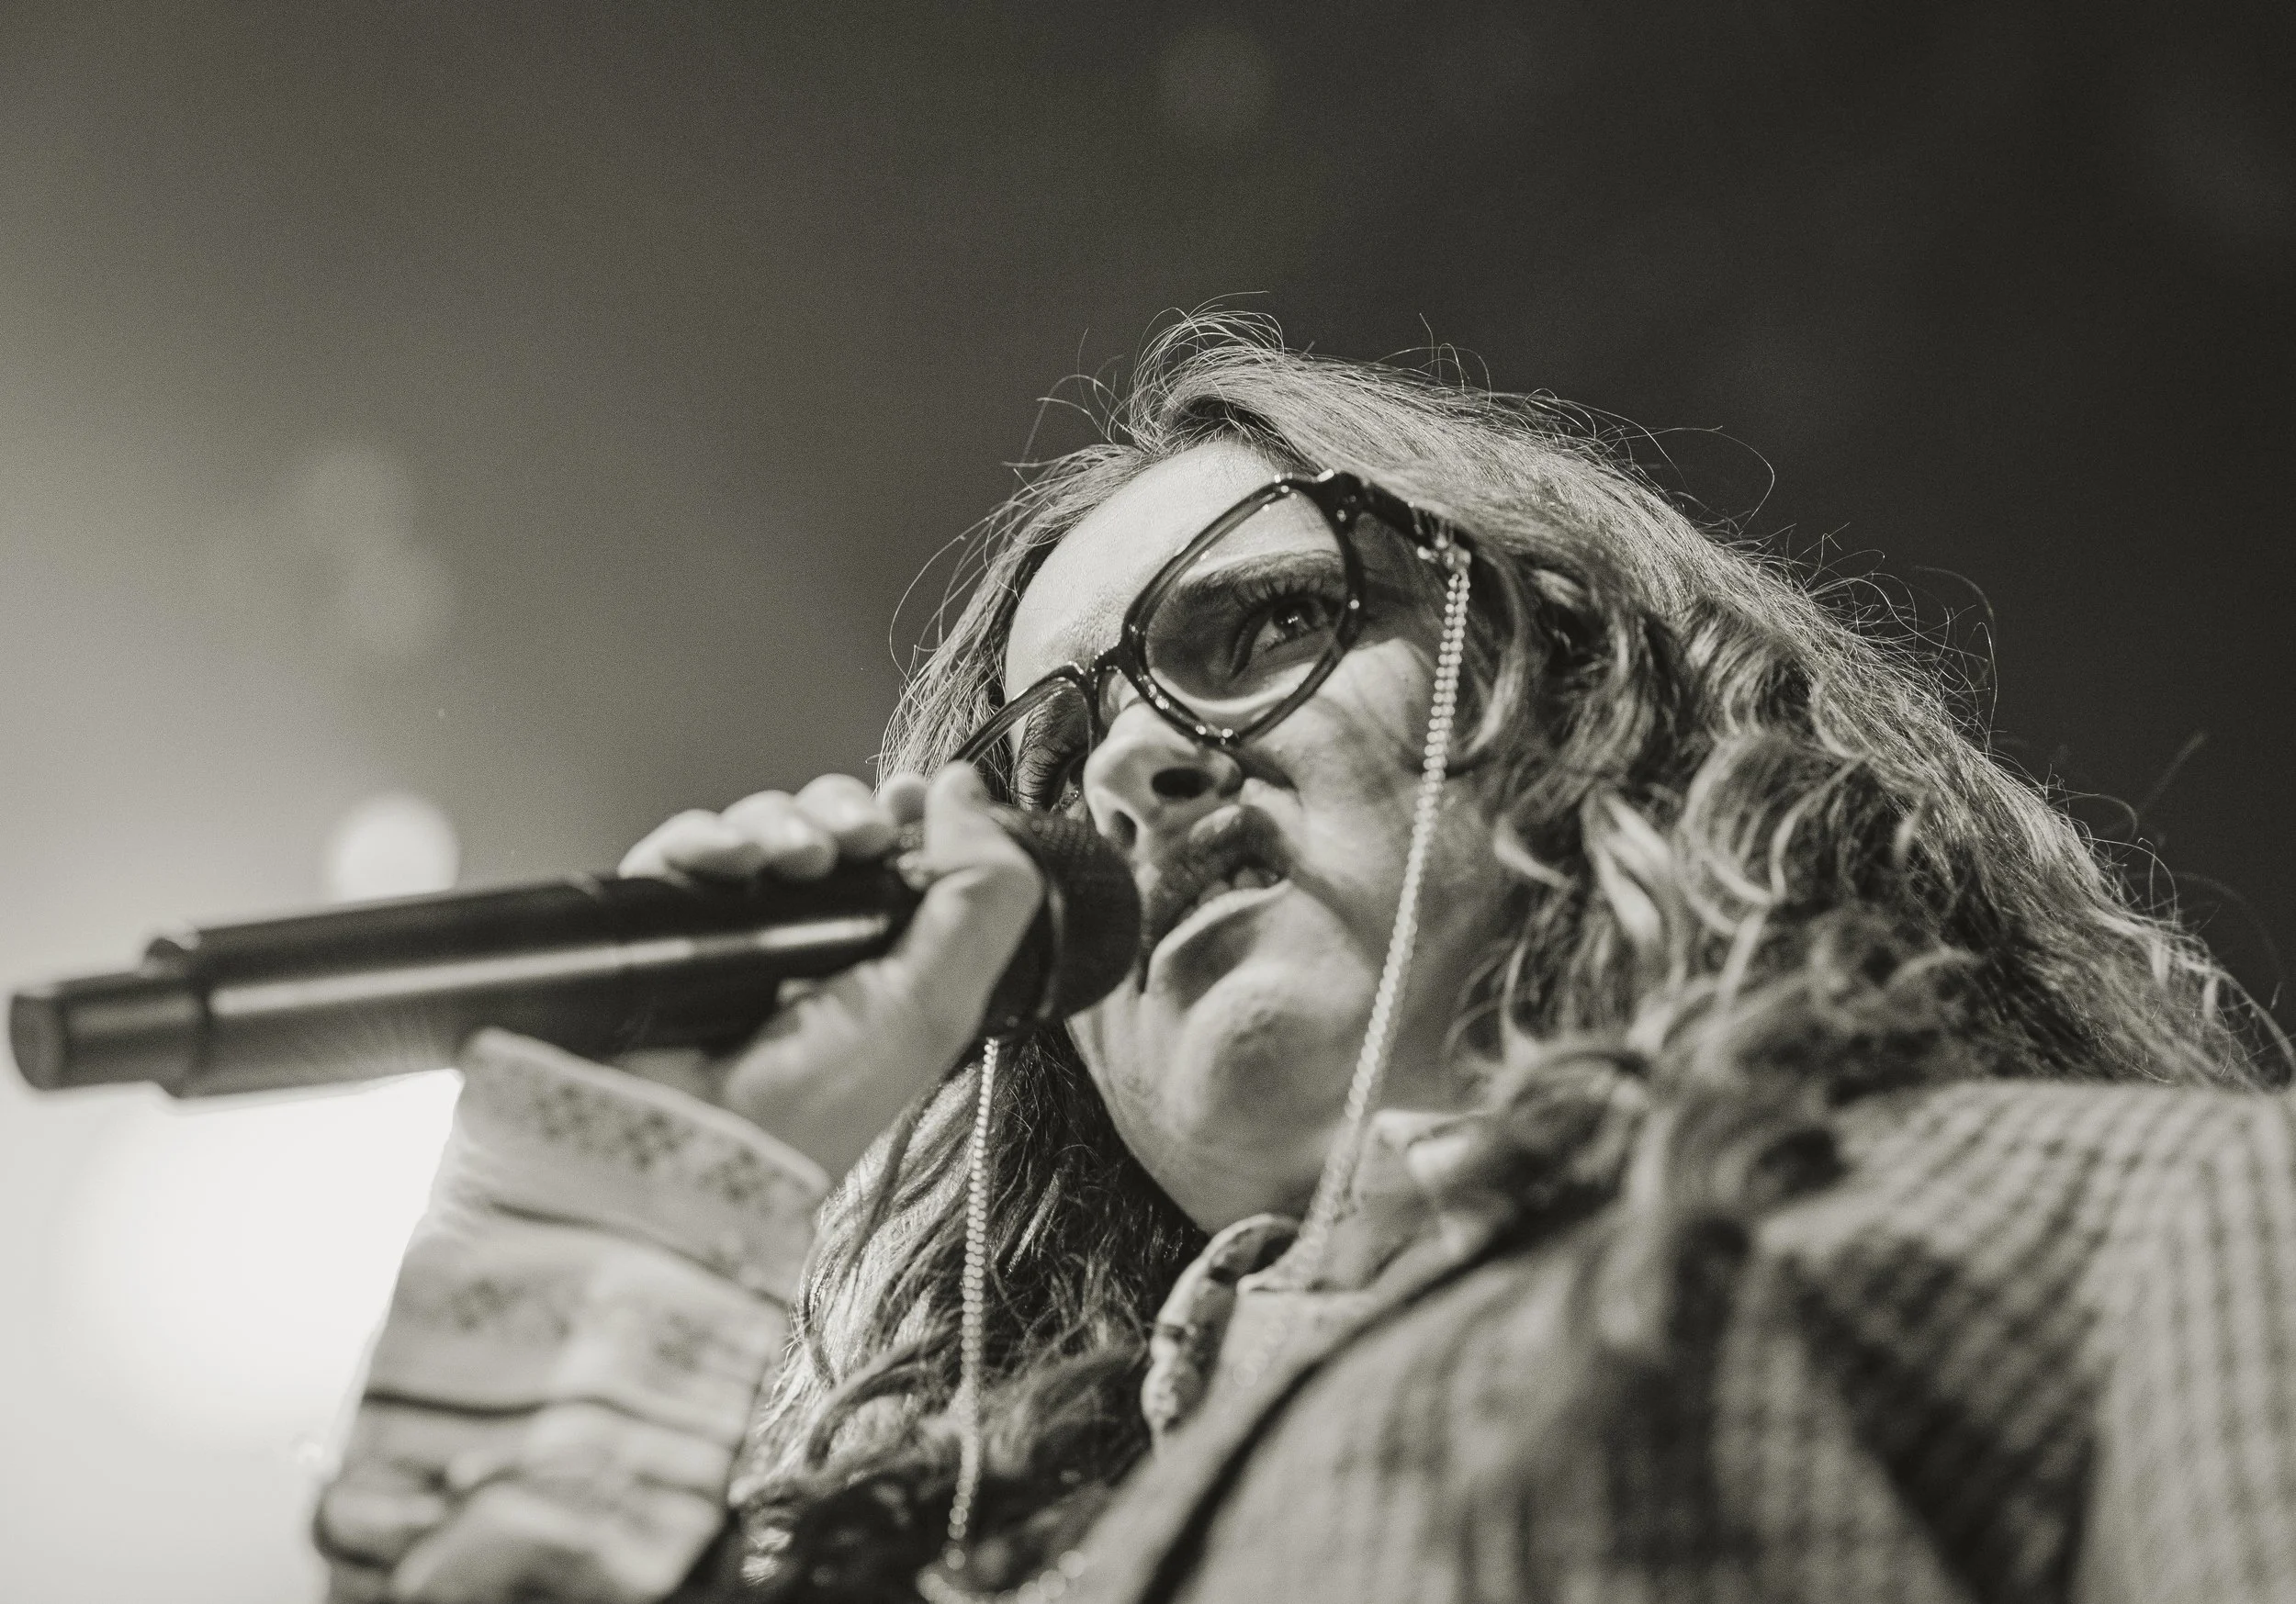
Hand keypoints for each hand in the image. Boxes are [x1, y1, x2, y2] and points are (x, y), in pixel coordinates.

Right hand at [616, 763, 1041, 1183]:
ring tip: (796, 860)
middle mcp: (805, 940)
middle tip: (857, 839)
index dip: (900, 812)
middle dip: (845, 813)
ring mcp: (730, 932)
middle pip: (825, 826)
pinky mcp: (661, 927)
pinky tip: (732, 862)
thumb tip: (969, 792)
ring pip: (756, 827)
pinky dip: (707, 838)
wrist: (703, 1152)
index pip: (889, 853)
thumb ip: (984, 892)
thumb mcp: (939, 1001)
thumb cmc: (820, 1104)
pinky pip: (681, 850)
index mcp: (877, 957)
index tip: (910, 796)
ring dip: (783, 823)